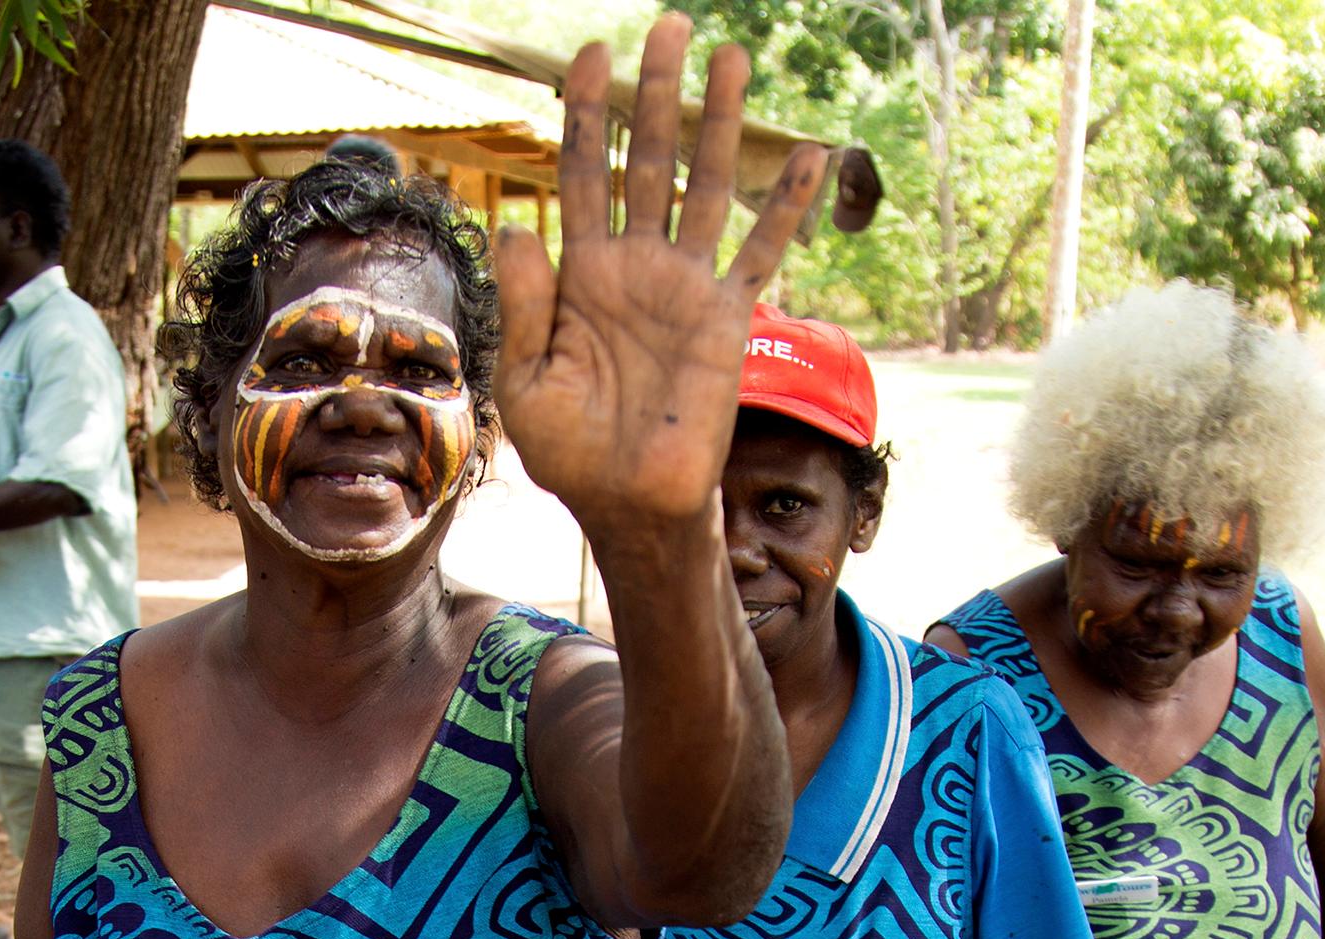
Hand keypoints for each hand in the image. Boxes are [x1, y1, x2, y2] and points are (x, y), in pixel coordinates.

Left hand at [491, 17, 822, 541]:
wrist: (629, 505)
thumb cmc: (572, 452)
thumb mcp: (528, 381)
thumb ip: (524, 306)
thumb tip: (515, 228)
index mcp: (580, 274)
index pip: (582, 175)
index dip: (587, 115)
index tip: (592, 55)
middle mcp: (635, 266)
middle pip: (646, 160)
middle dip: (654, 93)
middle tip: (666, 25)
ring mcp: (684, 286)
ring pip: (704, 186)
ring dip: (716, 122)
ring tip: (728, 56)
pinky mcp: (726, 317)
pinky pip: (762, 251)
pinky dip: (786, 205)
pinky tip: (810, 155)